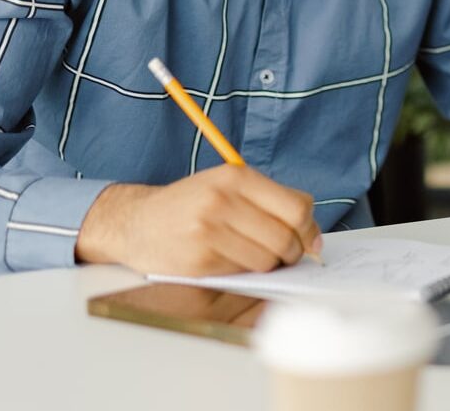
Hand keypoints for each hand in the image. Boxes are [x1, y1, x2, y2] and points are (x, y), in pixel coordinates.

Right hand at [74, 164, 321, 275]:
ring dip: (268, 265)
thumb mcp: (228, 187)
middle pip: (286, 237)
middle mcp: (223, 200)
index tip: (309, 241)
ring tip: (253, 256)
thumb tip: (314, 238)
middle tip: (286, 256)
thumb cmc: (191, 205)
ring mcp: (209, 230)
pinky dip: (242, 272)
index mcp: (236, 177)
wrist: (136, 223)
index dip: (309, 229)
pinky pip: (241, 273)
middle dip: (293, 252)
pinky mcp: (199, 260)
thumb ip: (271, 202)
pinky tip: (227, 261)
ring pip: (267, 260)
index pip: (297, 207)